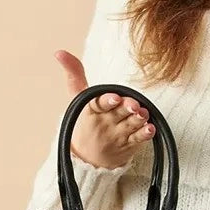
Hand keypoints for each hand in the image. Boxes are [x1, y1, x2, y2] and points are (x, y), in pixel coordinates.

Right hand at [54, 49, 155, 168]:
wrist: (87, 158)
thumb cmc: (85, 120)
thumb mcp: (78, 98)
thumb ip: (74, 73)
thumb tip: (59, 52)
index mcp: (91, 110)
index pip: (98, 104)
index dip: (107, 101)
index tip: (115, 97)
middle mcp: (104, 123)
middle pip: (118, 113)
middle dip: (127, 108)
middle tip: (134, 105)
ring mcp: (117, 135)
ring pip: (130, 126)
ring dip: (138, 119)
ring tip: (143, 114)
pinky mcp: (128, 145)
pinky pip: (137, 140)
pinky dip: (144, 134)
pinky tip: (150, 128)